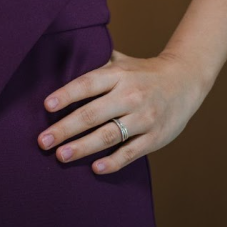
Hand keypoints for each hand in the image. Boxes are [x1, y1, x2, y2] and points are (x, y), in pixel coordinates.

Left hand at [36, 48, 205, 173]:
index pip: (87, 84)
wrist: (184, 81)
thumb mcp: (121, 61)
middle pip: (92, 113)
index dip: (66, 94)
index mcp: (119, 74)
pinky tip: (95, 168)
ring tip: (61, 155)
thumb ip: (96, 63)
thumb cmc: (143, 72)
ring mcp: (144, 117)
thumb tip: (61, 58)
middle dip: (65, 128)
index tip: (46, 106)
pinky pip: (131, 152)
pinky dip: (113, 161)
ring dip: (83, 147)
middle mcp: (130, 95)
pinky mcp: (155, 137)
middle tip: (42, 141)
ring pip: (109, 135)